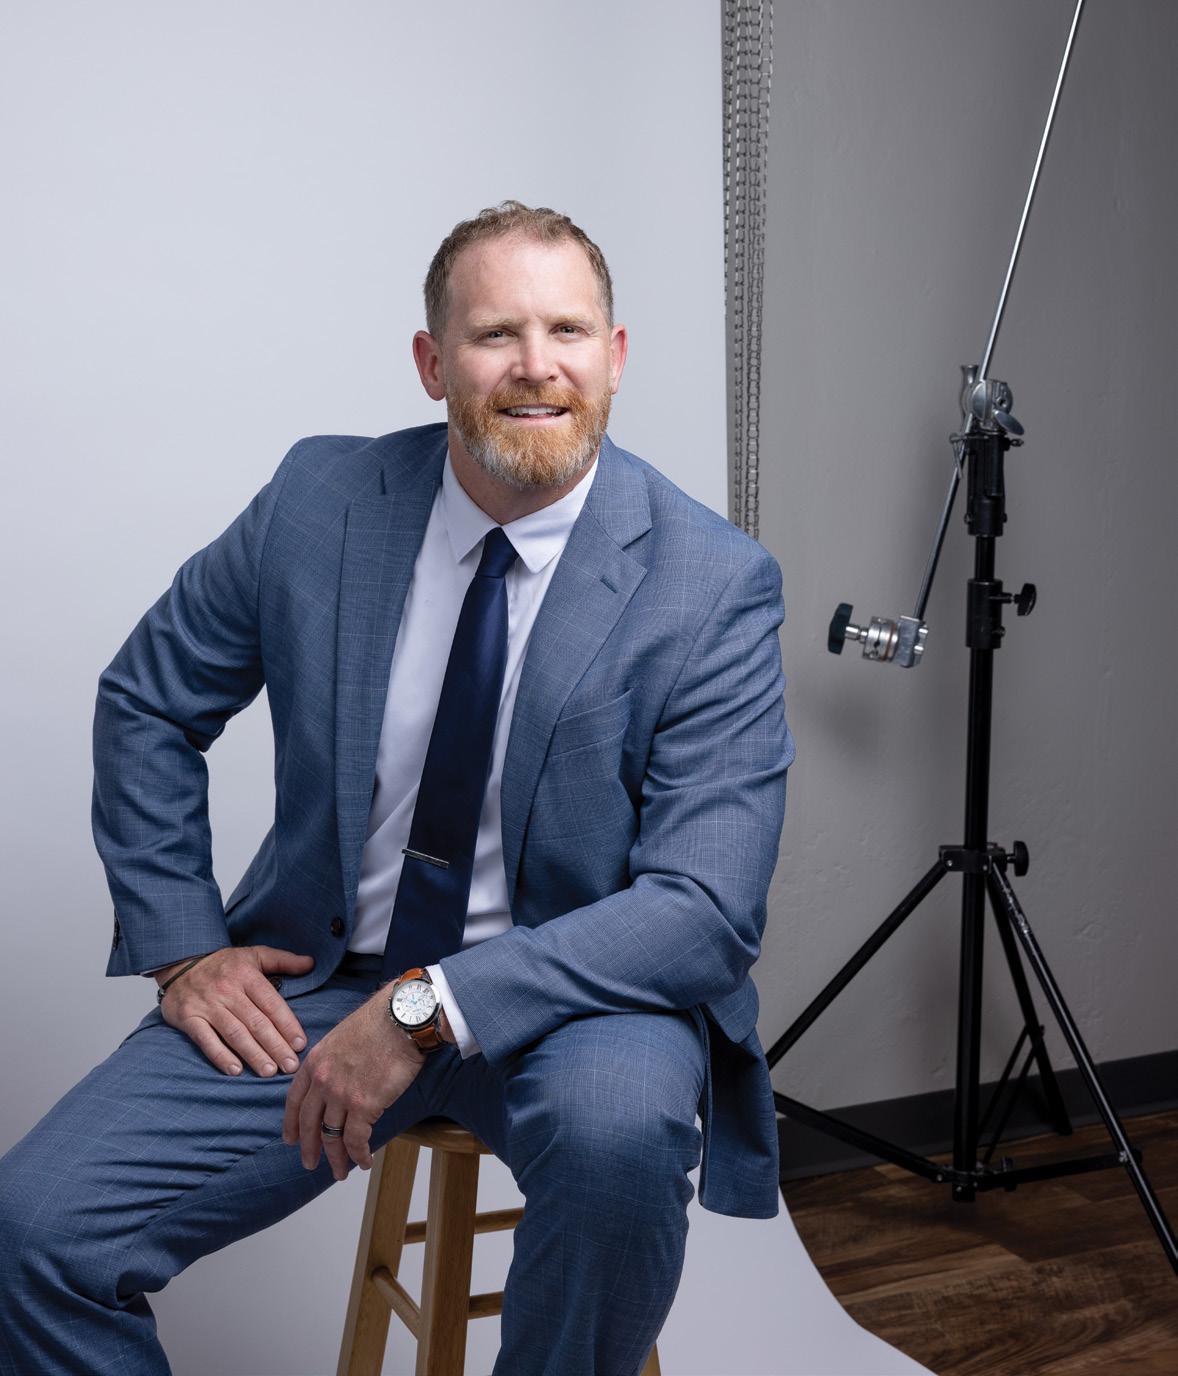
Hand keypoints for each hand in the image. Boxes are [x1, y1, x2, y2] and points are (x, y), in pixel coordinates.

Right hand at [156, 945, 315, 1076]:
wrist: (180, 962)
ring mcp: (207, 1005)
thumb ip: (283, 960)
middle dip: (276, 1046)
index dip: (287, 1025)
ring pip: (234, 1033)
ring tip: (269, 1071)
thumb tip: (311, 963)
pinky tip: (236, 1070)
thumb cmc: (223, 964)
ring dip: (253, 1054)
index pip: (271, 1003)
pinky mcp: (188, 1018)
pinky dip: (220, 1056)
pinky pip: (205, 1040)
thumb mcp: (254, 955)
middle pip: (256, 1022)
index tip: (300, 1044)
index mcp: (247, 975)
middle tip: (290, 1066)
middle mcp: (228, 990)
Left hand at [282, 991, 425, 1180]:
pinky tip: (365, 1161)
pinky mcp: (364, 1105)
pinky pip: (357, 1139)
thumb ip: (332, 1061)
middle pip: (310, 1124)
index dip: (291, 1124)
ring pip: (332, 1136)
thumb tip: (337, 1080)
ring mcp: (341, 1095)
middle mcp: (322, 1081)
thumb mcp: (341, 1037)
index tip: (291, 1139)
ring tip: (340, 1172)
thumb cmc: (378, 1022)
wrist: (400, 1019)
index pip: (295, 1101)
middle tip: (310, 1163)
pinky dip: (360, 1155)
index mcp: (314, 1062)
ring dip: (336, 1158)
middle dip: (309, 1148)